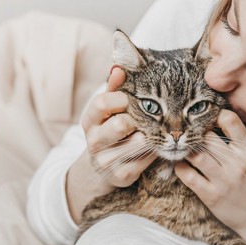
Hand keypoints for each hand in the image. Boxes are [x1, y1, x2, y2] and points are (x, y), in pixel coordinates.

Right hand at [78, 66, 156, 191]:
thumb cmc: (112, 128)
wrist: (103, 166)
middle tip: (141, 118)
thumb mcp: (109, 109)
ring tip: (153, 131)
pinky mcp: (121, 176)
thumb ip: (115, 88)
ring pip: (137, 143)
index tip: (129, 99)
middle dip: (136, 119)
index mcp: (89, 120)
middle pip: (119, 125)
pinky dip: (155, 150)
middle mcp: (94, 141)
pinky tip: (156, 145)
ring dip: (150, 135)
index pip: (101, 103)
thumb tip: (120, 68)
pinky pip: (145, 160)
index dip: (119, 98)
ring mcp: (106, 160)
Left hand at [174, 109, 245, 244]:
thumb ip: (244, 140)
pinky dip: (180, 167)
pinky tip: (180, 165)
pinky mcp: (211, 196)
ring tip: (183, 148)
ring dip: (186, 150)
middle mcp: (236, 163)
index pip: (229, 120)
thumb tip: (224, 120)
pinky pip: (188, 176)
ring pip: (195, 154)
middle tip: (188, 134)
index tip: (207, 120)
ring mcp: (223, 180)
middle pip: (207, 136)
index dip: (214, 116)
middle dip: (196, 133)